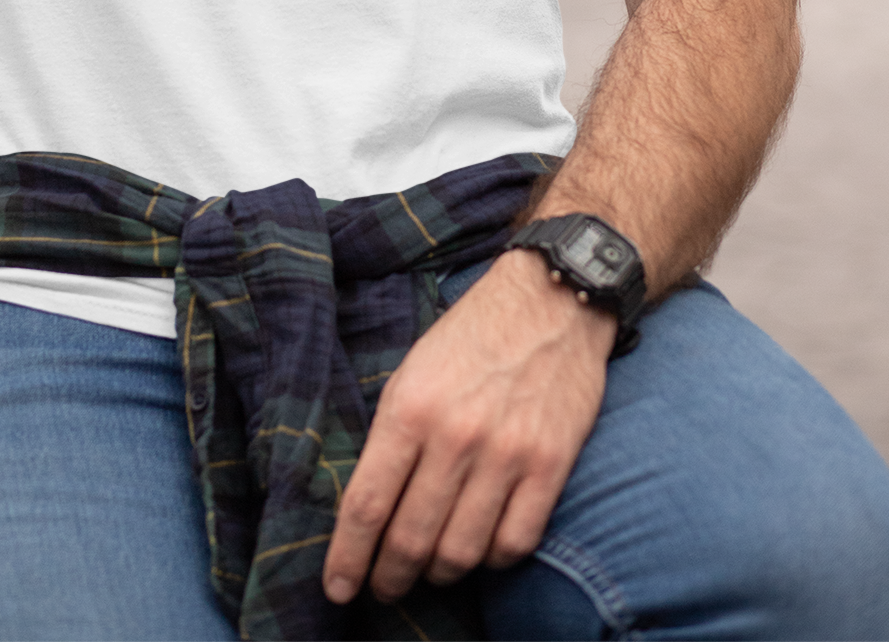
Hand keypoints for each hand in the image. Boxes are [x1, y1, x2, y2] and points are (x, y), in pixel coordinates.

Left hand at [322, 249, 612, 604]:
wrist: (549, 299)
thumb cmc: (471, 335)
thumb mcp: (413, 370)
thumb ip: (392, 435)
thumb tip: (370, 506)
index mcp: (410, 407)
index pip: (367, 505)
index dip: (348, 558)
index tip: (338, 589)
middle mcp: (455, 435)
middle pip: (410, 539)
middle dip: (389, 577)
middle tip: (384, 587)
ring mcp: (506, 454)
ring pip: (460, 552)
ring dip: (439, 574)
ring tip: (430, 571)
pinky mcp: (550, 465)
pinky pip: (514, 543)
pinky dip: (491, 560)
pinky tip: (480, 550)